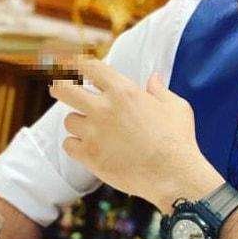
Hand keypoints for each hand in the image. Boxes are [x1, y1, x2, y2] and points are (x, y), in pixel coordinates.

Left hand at [49, 59, 221, 212]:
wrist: (174, 175)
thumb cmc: (178, 139)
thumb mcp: (176, 107)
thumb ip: (160, 90)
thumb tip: (153, 78)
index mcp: (124, 91)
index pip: (90, 67)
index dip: (79, 63)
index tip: (74, 64)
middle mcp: (104, 108)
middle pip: (63, 89)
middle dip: (59, 85)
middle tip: (58, 87)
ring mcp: (94, 133)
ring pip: (69, 120)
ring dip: (78, 122)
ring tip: (93, 129)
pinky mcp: (89, 156)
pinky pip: (69, 145)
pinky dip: (76, 145)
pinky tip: (89, 147)